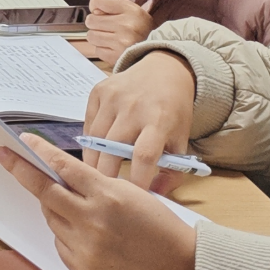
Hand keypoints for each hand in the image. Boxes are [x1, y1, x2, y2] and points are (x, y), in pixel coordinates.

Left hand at [0, 134, 196, 269]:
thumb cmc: (162, 228)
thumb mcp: (132, 193)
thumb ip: (96, 185)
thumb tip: (62, 175)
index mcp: (108, 195)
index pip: (64, 167)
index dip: (39, 152)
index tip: (21, 141)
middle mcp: (92, 220)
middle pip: (45, 191)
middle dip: (22, 171)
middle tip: (7, 157)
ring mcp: (86, 247)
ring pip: (52, 218)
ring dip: (55, 208)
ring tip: (76, 209)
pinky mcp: (83, 269)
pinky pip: (61, 244)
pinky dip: (66, 235)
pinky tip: (87, 236)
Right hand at [83, 50, 198, 191]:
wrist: (164, 71)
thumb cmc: (173, 111)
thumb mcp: (182, 140)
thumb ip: (172, 172)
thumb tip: (153, 196)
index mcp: (160, 121)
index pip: (144, 155)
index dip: (136, 179)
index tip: (132, 197)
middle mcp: (135, 107)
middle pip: (112, 149)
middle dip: (106, 175)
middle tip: (104, 193)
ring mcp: (113, 97)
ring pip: (94, 139)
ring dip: (93, 161)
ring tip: (96, 177)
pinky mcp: (98, 91)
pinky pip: (88, 124)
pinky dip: (89, 142)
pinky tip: (95, 152)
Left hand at [84, 0, 154, 64]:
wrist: (158, 52)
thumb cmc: (140, 29)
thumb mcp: (132, 11)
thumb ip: (112, 5)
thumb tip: (93, 10)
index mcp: (131, 10)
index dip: (96, 5)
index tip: (103, 12)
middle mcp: (126, 25)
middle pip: (90, 19)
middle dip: (97, 24)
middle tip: (110, 28)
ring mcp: (121, 42)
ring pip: (91, 36)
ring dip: (99, 38)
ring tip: (112, 38)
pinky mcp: (116, 57)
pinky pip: (97, 50)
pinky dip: (103, 49)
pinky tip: (114, 48)